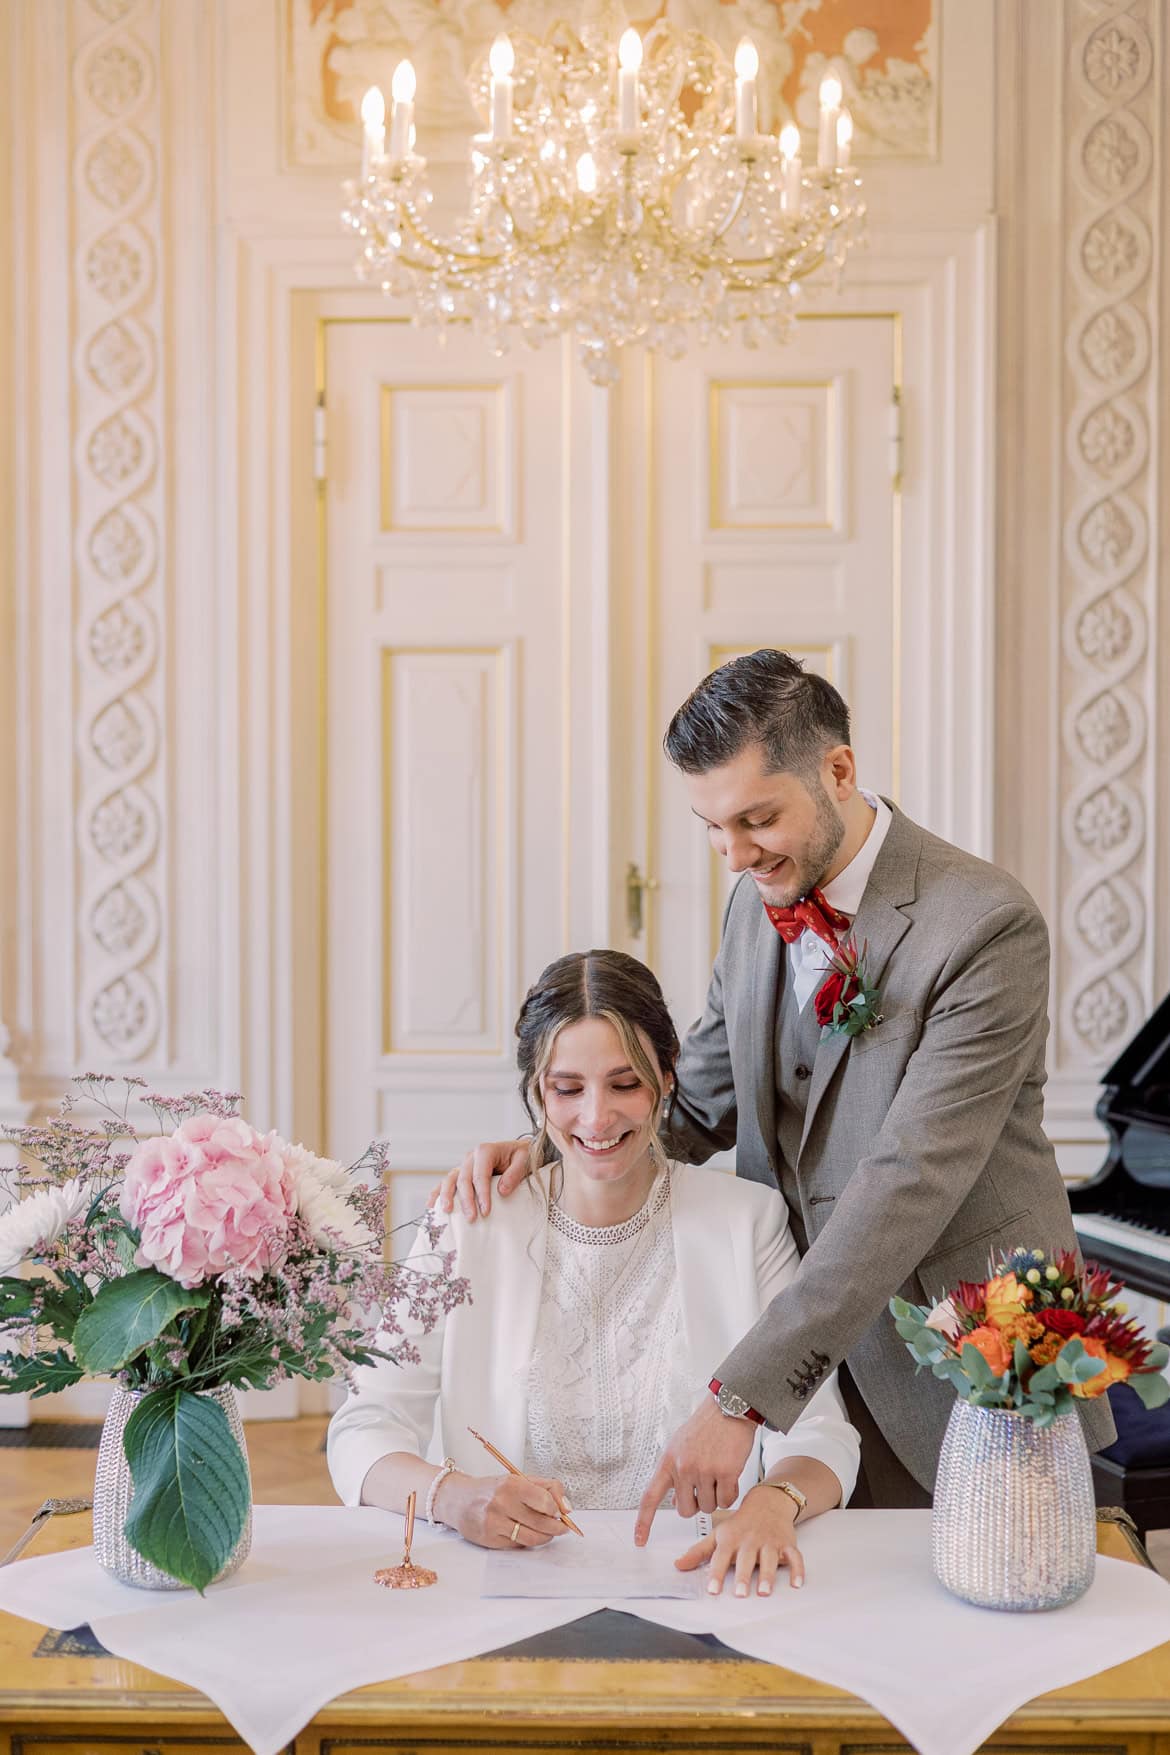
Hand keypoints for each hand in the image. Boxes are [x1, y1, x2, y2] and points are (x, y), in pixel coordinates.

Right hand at [429, 1139, 530, 1221]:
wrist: (517, 1153)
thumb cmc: (521, 1157)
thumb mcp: (524, 1160)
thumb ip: (514, 1173)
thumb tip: (501, 1191)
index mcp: (485, 1150)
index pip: (480, 1175)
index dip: (482, 1194)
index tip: (486, 1211)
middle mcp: (471, 1157)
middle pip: (464, 1179)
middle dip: (466, 1200)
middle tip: (471, 1218)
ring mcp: (464, 1165)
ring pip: (450, 1179)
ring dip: (447, 1196)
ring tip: (447, 1211)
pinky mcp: (460, 1173)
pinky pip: (445, 1182)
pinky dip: (437, 1192)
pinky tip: (431, 1205)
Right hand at [439, 1471, 571, 1549]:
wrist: (459, 1500)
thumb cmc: (492, 1489)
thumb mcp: (517, 1479)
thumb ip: (545, 1488)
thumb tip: (567, 1508)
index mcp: (511, 1484)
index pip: (544, 1500)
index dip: (556, 1509)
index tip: (560, 1512)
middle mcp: (502, 1503)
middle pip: (541, 1522)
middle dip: (557, 1527)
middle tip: (562, 1527)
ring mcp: (495, 1523)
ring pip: (531, 1538)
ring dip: (545, 1537)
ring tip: (548, 1533)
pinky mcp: (490, 1540)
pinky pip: (518, 1545)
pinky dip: (527, 1541)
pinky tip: (528, 1534)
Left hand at [634, 1397, 755, 1542]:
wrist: (730, 1407)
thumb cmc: (706, 1427)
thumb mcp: (680, 1445)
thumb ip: (674, 1471)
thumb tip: (672, 1501)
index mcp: (668, 1461)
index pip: (650, 1497)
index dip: (644, 1522)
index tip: (639, 1541)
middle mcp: (683, 1467)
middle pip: (685, 1510)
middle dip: (696, 1503)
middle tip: (705, 1485)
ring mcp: (704, 1470)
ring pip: (708, 1507)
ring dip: (715, 1496)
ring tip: (718, 1473)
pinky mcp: (726, 1472)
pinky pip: (727, 1501)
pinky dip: (731, 1494)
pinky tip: (731, 1476)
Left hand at [675, 1487, 803, 1595]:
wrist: (767, 1502)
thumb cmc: (740, 1523)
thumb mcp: (718, 1534)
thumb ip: (699, 1552)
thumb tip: (678, 1566)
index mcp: (731, 1538)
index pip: (721, 1556)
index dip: (716, 1573)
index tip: (712, 1589)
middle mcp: (750, 1540)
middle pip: (747, 1559)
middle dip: (744, 1576)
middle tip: (741, 1593)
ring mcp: (770, 1541)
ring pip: (770, 1558)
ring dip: (768, 1575)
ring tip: (764, 1591)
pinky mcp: (787, 1543)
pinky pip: (794, 1556)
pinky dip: (798, 1569)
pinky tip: (797, 1583)